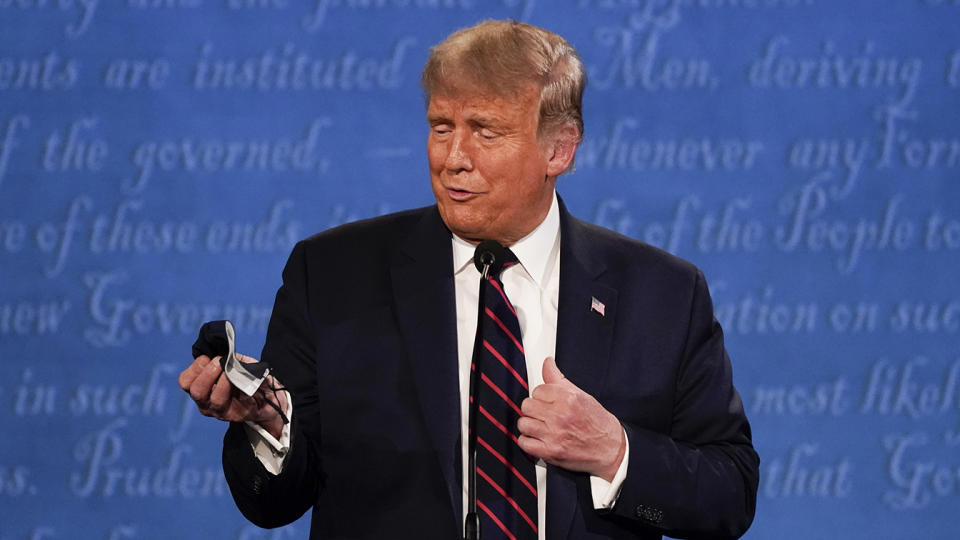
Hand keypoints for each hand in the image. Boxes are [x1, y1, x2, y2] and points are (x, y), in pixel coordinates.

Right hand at [178, 353, 287, 438]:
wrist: (271, 400)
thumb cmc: (254, 380)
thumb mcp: (244, 364)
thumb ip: (235, 359)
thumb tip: (229, 356)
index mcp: (204, 387)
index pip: (185, 381)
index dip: (195, 367)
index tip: (208, 358)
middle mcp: (206, 401)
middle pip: (194, 389)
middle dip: (206, 372)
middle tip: (219, 363)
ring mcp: (217, 410)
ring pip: (207, 398)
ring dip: (218, 380)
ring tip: (228, 371)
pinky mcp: (231, 415)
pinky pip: (225, 403)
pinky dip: (230, 388)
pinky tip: (239, 382)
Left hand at [517, 356, 625, 481]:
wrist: (610, 447)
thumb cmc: (597, 422)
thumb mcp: (581, 395)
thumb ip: (559, 379)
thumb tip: (547, 363)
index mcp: (567, 399)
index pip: (537, 390)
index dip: (541, 396)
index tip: (547, 402)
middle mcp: (560, 415)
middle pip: (527, 405)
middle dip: (534, 409)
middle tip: (543, 414)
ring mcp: (554, 434)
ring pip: (523, 423)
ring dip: (529, 425)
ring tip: (540, 426)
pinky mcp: (550, 452)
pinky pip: (524, 443)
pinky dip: (528, 442)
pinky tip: (537, 439)